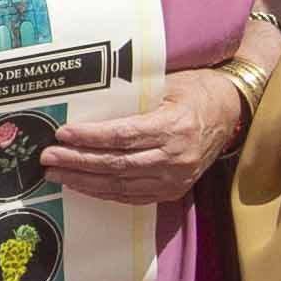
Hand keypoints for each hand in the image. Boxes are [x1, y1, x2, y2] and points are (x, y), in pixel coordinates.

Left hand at [40, 62, 249, 205]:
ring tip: (57, 175)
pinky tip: (84, 185)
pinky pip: (133, 196)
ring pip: (121, 184)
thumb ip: (133, 98)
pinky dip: (105, 192)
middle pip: (116, 164)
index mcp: (174, 127)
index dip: (89, 137)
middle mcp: (176, 157)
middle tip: (48, 158)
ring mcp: (176, 178)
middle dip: (77, 162)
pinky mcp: (174, 190)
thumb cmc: (196, 91)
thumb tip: (86, 104)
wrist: (232, 111)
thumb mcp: (167, 84)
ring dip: (85, 181)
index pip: (122, 136)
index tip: (62, 134)